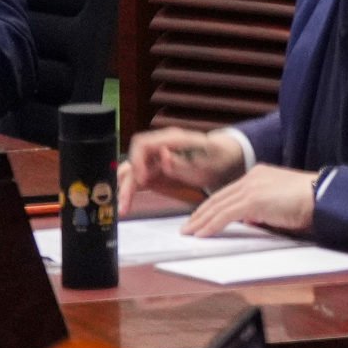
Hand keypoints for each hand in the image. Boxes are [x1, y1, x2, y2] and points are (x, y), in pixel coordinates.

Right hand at [122, 123, 250, 210]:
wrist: (223, 158)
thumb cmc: (217, 157)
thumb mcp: (207, 161)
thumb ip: (184, 161)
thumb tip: (164, 156)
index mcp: (171, 139)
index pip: (142, 144)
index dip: (138, 162)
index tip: (142, 180)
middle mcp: (159, 146)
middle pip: (133, 160)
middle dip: (127, 181)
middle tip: (125, 202)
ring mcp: (155, 158)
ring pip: (132, 171)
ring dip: (125, 188)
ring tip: (123, 208)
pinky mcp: (155, 170)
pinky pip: (138, 179)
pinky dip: (131, 191)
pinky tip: (127, 205)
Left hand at [185, 161, 318, 238]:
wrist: (324, 196)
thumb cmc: (310, 202)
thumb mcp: (281, 204)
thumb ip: (264, 209)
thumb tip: (251, 220)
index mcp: (260, 175)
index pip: (228, 192)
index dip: (212, 206)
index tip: (201, 218)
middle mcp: (253, 177)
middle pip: (218, 197)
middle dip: (200, 214)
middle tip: (188, 227)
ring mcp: (252, 186)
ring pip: (217, 205)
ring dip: (200, 221)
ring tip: (189, 233)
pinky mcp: (253, 199)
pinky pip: (224, 214)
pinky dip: (211, 226)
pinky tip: (202, 235)